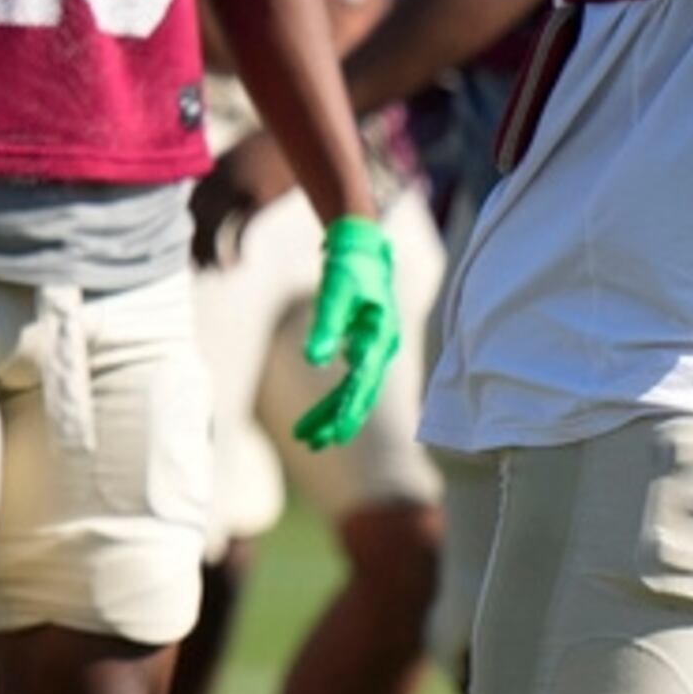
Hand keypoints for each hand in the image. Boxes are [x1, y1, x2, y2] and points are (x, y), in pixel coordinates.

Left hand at [191, 129, 294, 267]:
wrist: (304, 129)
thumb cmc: (275, 145)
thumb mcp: (242, 156)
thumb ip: (226, 174)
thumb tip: (218, 196)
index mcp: (213, 168)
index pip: (188, 203)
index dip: (185, 226)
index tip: (187, 245)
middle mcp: (218, 178)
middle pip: (194, 218)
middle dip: (194, 243)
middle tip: (197, 266)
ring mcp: (237, 187)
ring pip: (212, 227)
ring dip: (210, 253)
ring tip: (215, 272)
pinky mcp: (259, 197)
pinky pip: (239, 230)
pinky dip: (235, 250)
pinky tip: (239, 263)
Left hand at [295, 214, 400, 449]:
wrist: (362, 247)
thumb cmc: (349, 268)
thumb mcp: (335, 293)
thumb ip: (326, 327)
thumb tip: (313, 362)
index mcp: (380, 338)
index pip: (361, 383)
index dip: (344, 410)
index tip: (329, 436)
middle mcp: (381, 347)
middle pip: (359, 393)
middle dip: (336, 421)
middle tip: (312, 446)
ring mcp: (377, 348)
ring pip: (355, 389)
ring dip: (333, 414)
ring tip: (310, 439)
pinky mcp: (368, 345)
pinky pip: (353, 378)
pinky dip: (338, 397)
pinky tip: (326, 413)